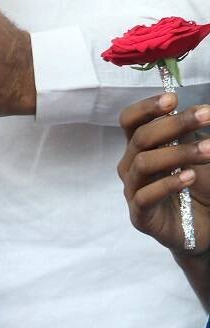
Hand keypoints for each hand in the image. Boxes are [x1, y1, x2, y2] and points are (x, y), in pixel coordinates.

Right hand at [118, 94, 209, 256]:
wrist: (204, 224)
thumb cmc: (199, 186)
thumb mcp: (199, 151)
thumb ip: (194, 131)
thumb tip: (203, 110)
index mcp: (141, 147)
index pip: (130, 121)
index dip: (146, 107)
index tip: (173, 99)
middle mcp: (132, 166)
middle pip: (140, 137)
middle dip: (175, 123)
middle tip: (207, 115)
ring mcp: (134, 191)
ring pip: (143, 163)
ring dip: (179, 152)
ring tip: (209, 149)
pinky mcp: (141, 216)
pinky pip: (145, 196)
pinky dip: (169, 184)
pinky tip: (190, 177)